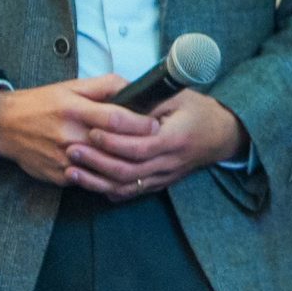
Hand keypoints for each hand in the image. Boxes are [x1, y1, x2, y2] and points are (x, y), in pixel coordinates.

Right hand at [0, 76, 156, 187]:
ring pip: (104, 168)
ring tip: (139, 157)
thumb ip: (106, 85)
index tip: (155, 126)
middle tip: (154, 142)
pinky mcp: (59, 176)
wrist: (4, 125)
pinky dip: (104, 174)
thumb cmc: (43, 103)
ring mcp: (63, 159)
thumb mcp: (73, 86)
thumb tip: (135, 87)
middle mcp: (69, 136)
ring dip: (124, 164)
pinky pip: (90, 179)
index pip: (116, 119)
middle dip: (137, 145)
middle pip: (114, 147)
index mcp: (75, 110)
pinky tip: (115, 168)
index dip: (141, 124)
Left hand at [65, 88, 251, 198]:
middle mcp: (169, 162)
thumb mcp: (178, 97)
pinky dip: (108, 190)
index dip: (114, 142)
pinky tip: (88, 183)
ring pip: (126, 187)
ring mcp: (164, 176)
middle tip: (72, 150)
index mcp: (175, 139)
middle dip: (97, 163)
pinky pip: (131, 193)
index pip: (141, 147)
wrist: (220, 136)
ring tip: (71, 170)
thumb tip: (118, 100)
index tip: (92, 131)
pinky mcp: (158, 184)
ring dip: (96, 181)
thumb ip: (150, 101)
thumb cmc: (197, 111)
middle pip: (129, 171)